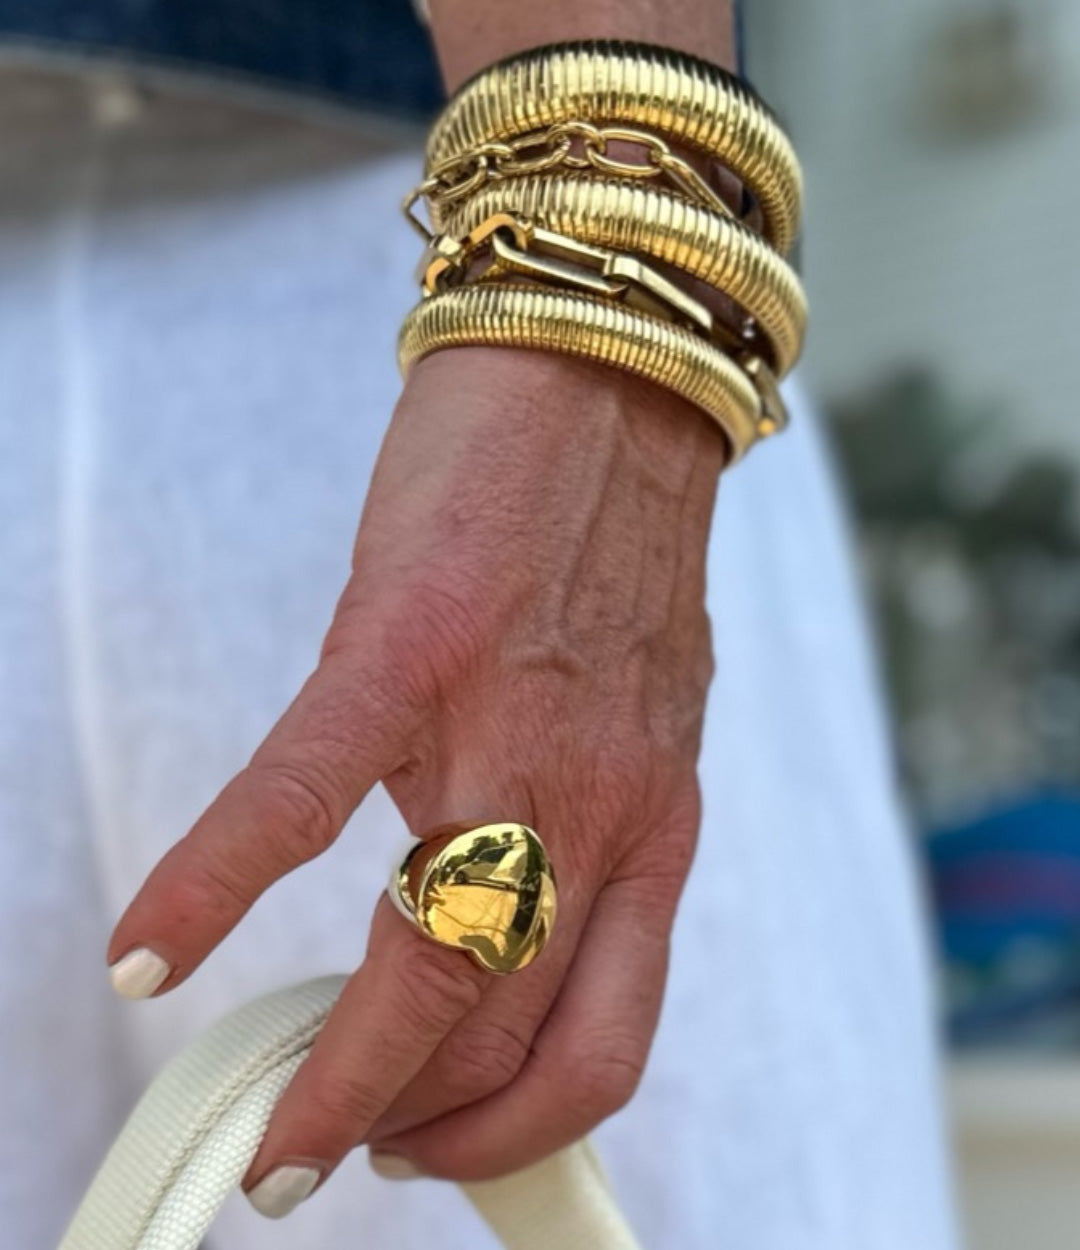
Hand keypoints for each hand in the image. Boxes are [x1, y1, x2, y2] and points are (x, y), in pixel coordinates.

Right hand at [107, 345, 724, 1210]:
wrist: (612, 386)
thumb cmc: (612, 553)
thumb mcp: (632, 721)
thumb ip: (581, 825)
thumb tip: (483, 914)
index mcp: (652, 827)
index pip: (602, 1040)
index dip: (520, 1131)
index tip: (444, 1156)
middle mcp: (597, 803)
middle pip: (504, 1027)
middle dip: (412, 1127)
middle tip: (330, 1151)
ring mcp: (506, 726)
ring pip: (429, 959)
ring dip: (341, 1074)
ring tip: (277, 1128)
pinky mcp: (409, 643)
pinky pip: (301, 793)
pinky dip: (215, 882)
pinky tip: (147, 950)